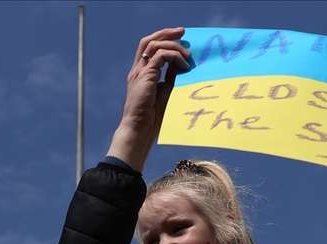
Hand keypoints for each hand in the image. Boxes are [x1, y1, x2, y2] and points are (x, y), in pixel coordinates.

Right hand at [108, 28, 190, 169]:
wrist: (140, 129)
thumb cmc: (152, 118)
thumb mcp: (165, 93)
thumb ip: (171, 78)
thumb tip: (182, 66)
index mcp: (142, 74)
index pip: (150, 48)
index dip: (164, 40)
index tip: (180, 39)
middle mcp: (138, 70)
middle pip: (149, 41)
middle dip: (167, 33)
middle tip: (183, 32)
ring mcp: (140, 72)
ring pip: (154, 45)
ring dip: (173, 45)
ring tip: (188, 54)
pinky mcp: (145, 76)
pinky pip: (160, 56)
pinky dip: (173, 56)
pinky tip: (184, 65)